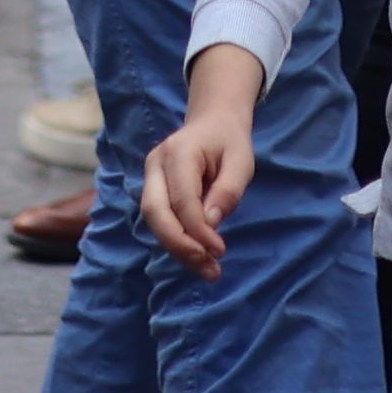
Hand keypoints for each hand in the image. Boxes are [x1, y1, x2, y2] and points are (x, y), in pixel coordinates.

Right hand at [137, 52, 265, 274]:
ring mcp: (150, 175)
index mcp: (179, 151)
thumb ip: (227, 192)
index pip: (182, 199)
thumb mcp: (241, 162)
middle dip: (179, 245)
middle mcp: (156, 163)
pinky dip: (177, 242)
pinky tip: (198, 257)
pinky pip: (160, 220)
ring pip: (153, 221)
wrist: (213, 121)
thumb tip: (209, 225)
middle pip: (155, 212)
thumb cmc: (230, 141)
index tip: (220, 251)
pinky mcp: (152, 189)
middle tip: (209, 267)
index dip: (198, 230)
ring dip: (177, 249)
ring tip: (208, 271)